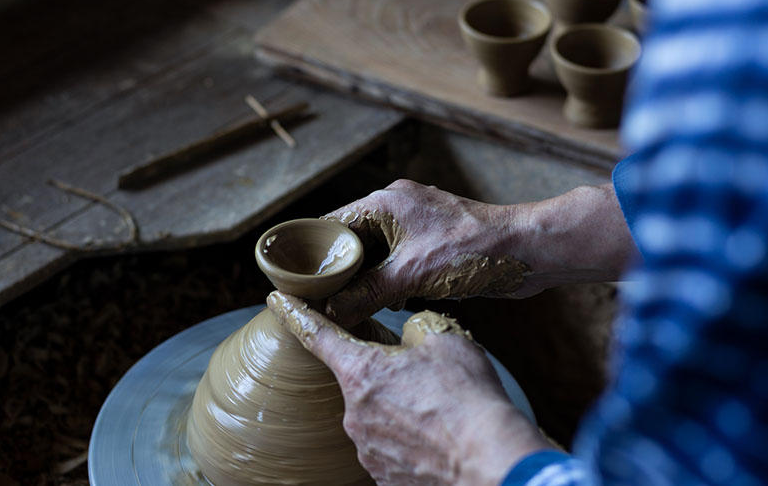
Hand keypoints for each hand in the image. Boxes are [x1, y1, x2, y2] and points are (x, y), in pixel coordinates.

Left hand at [267, 291, 552, 485]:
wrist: (491, 462)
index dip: (294, 312)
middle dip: (388, 374)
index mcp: (362, 372)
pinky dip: (412, 441)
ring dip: (403, 409)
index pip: (316, 333)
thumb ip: (414, 331)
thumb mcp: (444, 341)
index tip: (276, 299)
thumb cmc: (469, 399)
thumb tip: (407, 341)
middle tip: (428, 378)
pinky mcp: (383, 477)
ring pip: (379, 416)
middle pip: (362, 380)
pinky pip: (392, 448)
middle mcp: (354, 414)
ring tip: (442, 413)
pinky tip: (440, 438)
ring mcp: (367, 450)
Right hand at [323, 179, 530, 326]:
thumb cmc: (472, 251)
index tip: (297, 279)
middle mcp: (399, 208)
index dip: (314, 251)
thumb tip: (332, 312)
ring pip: (377, 252)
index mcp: (386, 203)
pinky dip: (388, 279)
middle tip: (318, 299)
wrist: (526, 251)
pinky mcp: (435, 243)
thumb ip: (366, 292)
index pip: (333, 224)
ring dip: (365, 277)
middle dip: (339, 268)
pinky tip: (383, 302)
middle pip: (353, 239)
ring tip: (346, 305)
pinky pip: (399, 260)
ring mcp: (419, 225)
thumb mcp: (410, 276)